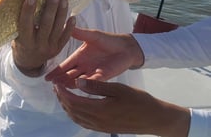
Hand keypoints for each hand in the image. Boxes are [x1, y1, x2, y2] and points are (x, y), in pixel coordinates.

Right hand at [12, 0, 75, 76]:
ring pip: (57, 29)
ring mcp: (49, 48)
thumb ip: (20, 22)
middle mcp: (38, 46)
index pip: (25, 25)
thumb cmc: (20, 41)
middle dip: (50, 9)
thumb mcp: (16, 34)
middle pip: (46, 25)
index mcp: (24, 42)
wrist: (28, 62)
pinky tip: (73, 16)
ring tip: (63, 0)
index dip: (28, 11)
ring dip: (61, 14)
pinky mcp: (58, 49)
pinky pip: (65, 37)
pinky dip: (70, 27)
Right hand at [45, 27, 142, 86]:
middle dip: (60, 80)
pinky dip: (84, 85)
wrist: (126, 47)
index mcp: (79, 56)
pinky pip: (92, 82)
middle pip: (68, 75)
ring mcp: (92, 73)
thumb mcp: (91, 35)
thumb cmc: (108, 40)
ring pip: (78, 81)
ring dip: (70, 84)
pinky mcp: (103, 77)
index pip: (65, 65)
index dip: (56, 71)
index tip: (46, 77)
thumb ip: (78, 33)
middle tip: (51, 85)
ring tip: (61, 88)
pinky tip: (77, 87)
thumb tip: (63, 24)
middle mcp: (83, 66)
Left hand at [54, 79, 189, 136]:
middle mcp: (97, 121)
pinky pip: (84, 123)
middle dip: (62, 99)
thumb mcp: (118, 89)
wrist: (154, 118)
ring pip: (77, 118)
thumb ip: (97, 86)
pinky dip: (75, 114)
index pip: (74, 101)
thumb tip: (77, 82)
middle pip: (73, 111)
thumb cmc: (138, 100)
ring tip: (62, 96)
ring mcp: (101, 127)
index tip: (56, 83)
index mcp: (100, 109)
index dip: (63, 93)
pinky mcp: (104, 128)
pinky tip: (75, 107)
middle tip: (56, 87)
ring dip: (67, 107)